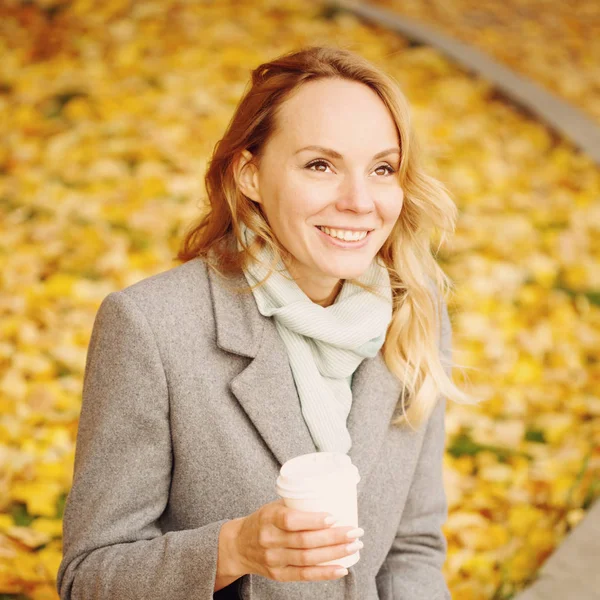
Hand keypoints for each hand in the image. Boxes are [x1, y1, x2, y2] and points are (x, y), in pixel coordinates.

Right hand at [232, 498, 363, 581]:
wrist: (238, 546)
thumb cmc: (264, 520)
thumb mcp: (273, 507)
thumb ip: (297, 505)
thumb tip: (334, 497)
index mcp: (269, 518)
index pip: (291, 520)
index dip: (314, 520)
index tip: (334, 516)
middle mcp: (270, 540)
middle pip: (305, 541)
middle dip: (334, 537)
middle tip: (355, 531)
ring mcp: (274, 560)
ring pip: (308, 559)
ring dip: (335, 553)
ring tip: (355, 545)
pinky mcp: (279, 575)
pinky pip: (304, 575)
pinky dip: (325, 573)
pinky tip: (342, 568)